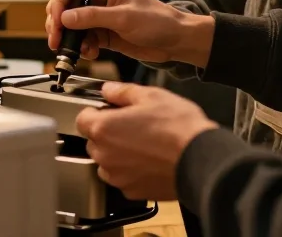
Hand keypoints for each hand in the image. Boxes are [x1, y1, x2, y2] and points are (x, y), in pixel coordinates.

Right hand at [45, 0, 213, 65]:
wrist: (175, 41)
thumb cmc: (157, 21)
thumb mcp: (124, 17)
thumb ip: (93, 17)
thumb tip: (65, 18)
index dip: (57, 3)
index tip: (56, 22)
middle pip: (65, 6)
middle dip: (58, 24)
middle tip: (57, 41)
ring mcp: (99, 16)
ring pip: (71, 25)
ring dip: (70, 39)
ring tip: (77, 51)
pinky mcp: (102, 33)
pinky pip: (82, 39)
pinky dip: (82, 48)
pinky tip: (90, 53)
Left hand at [76, 82, 217, 201]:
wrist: (199, 158)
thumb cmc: (177, 126)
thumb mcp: (150, 95)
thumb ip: (122, 92)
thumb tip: (108, 90)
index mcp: (103, 128)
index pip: (82, 118)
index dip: (95, 112)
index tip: (109, 110)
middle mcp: (104, 155)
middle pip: (94, 141)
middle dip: (107, 133)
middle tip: (131, 125)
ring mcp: (117, 176)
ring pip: (106, 162)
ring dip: (117, 154)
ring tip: (142, 144)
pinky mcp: (132, 191)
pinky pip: (123, 178)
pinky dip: (131, 171)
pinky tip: (150, 160)